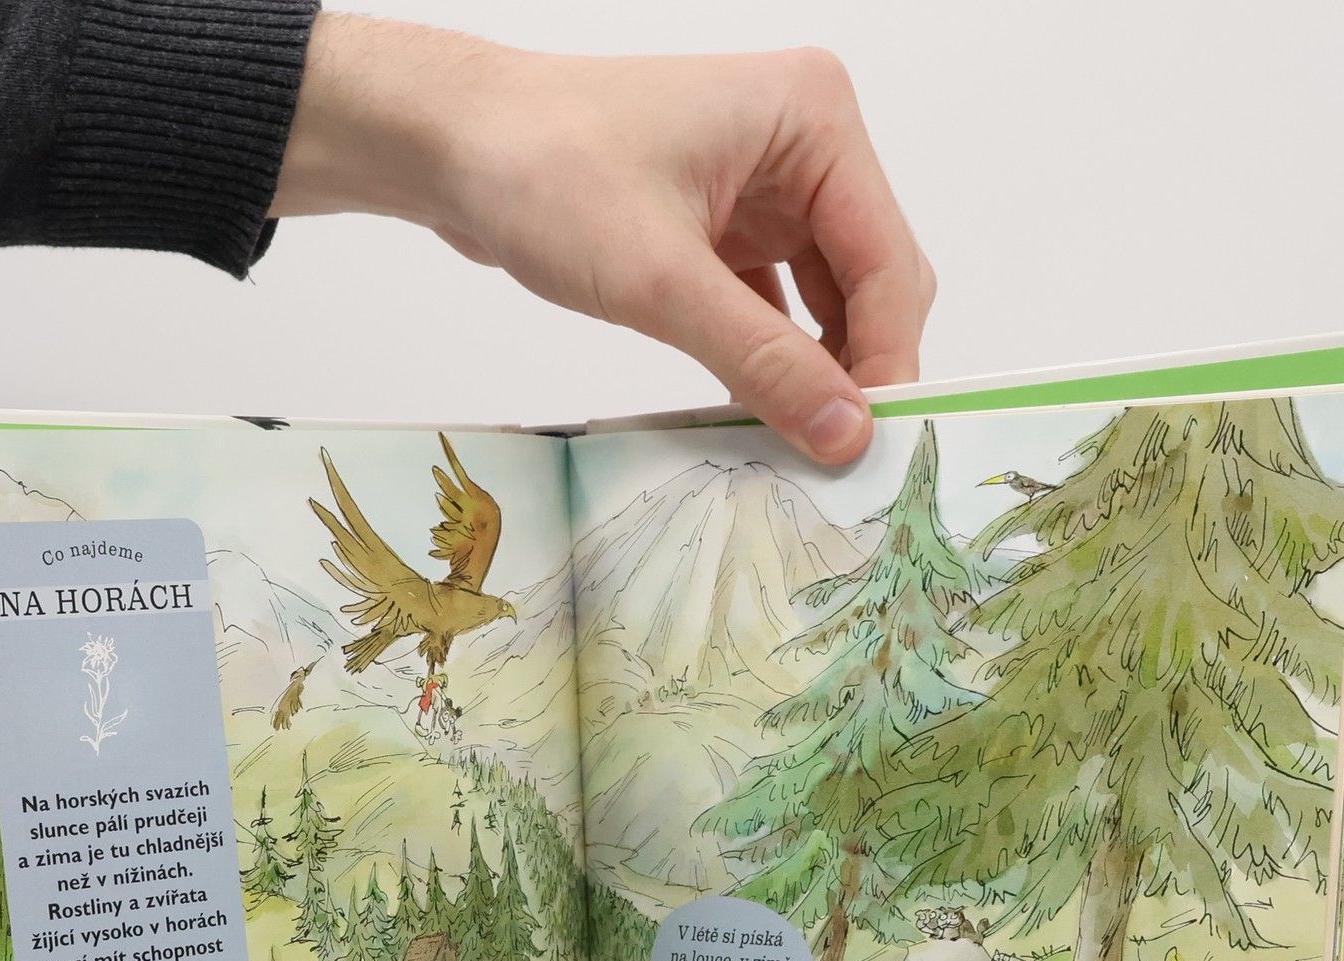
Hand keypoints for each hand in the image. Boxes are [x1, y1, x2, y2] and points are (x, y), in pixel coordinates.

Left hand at [275, 18, 932, 464]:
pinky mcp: (727, 223)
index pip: (887, 261)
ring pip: (829, 300)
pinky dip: (774, 360)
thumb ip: (763, 362)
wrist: (456, 148)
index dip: (887, 359)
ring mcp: (767, 185)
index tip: (873, 445)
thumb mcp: (661, 280)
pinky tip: (762, 414)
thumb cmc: (545, 173)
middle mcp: (804, 144)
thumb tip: (845, 433)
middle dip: (858, 367)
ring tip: (801, 445)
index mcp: (812, 120)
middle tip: (839, 457)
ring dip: (816, 370)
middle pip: (871, 282)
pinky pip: (778, 307)